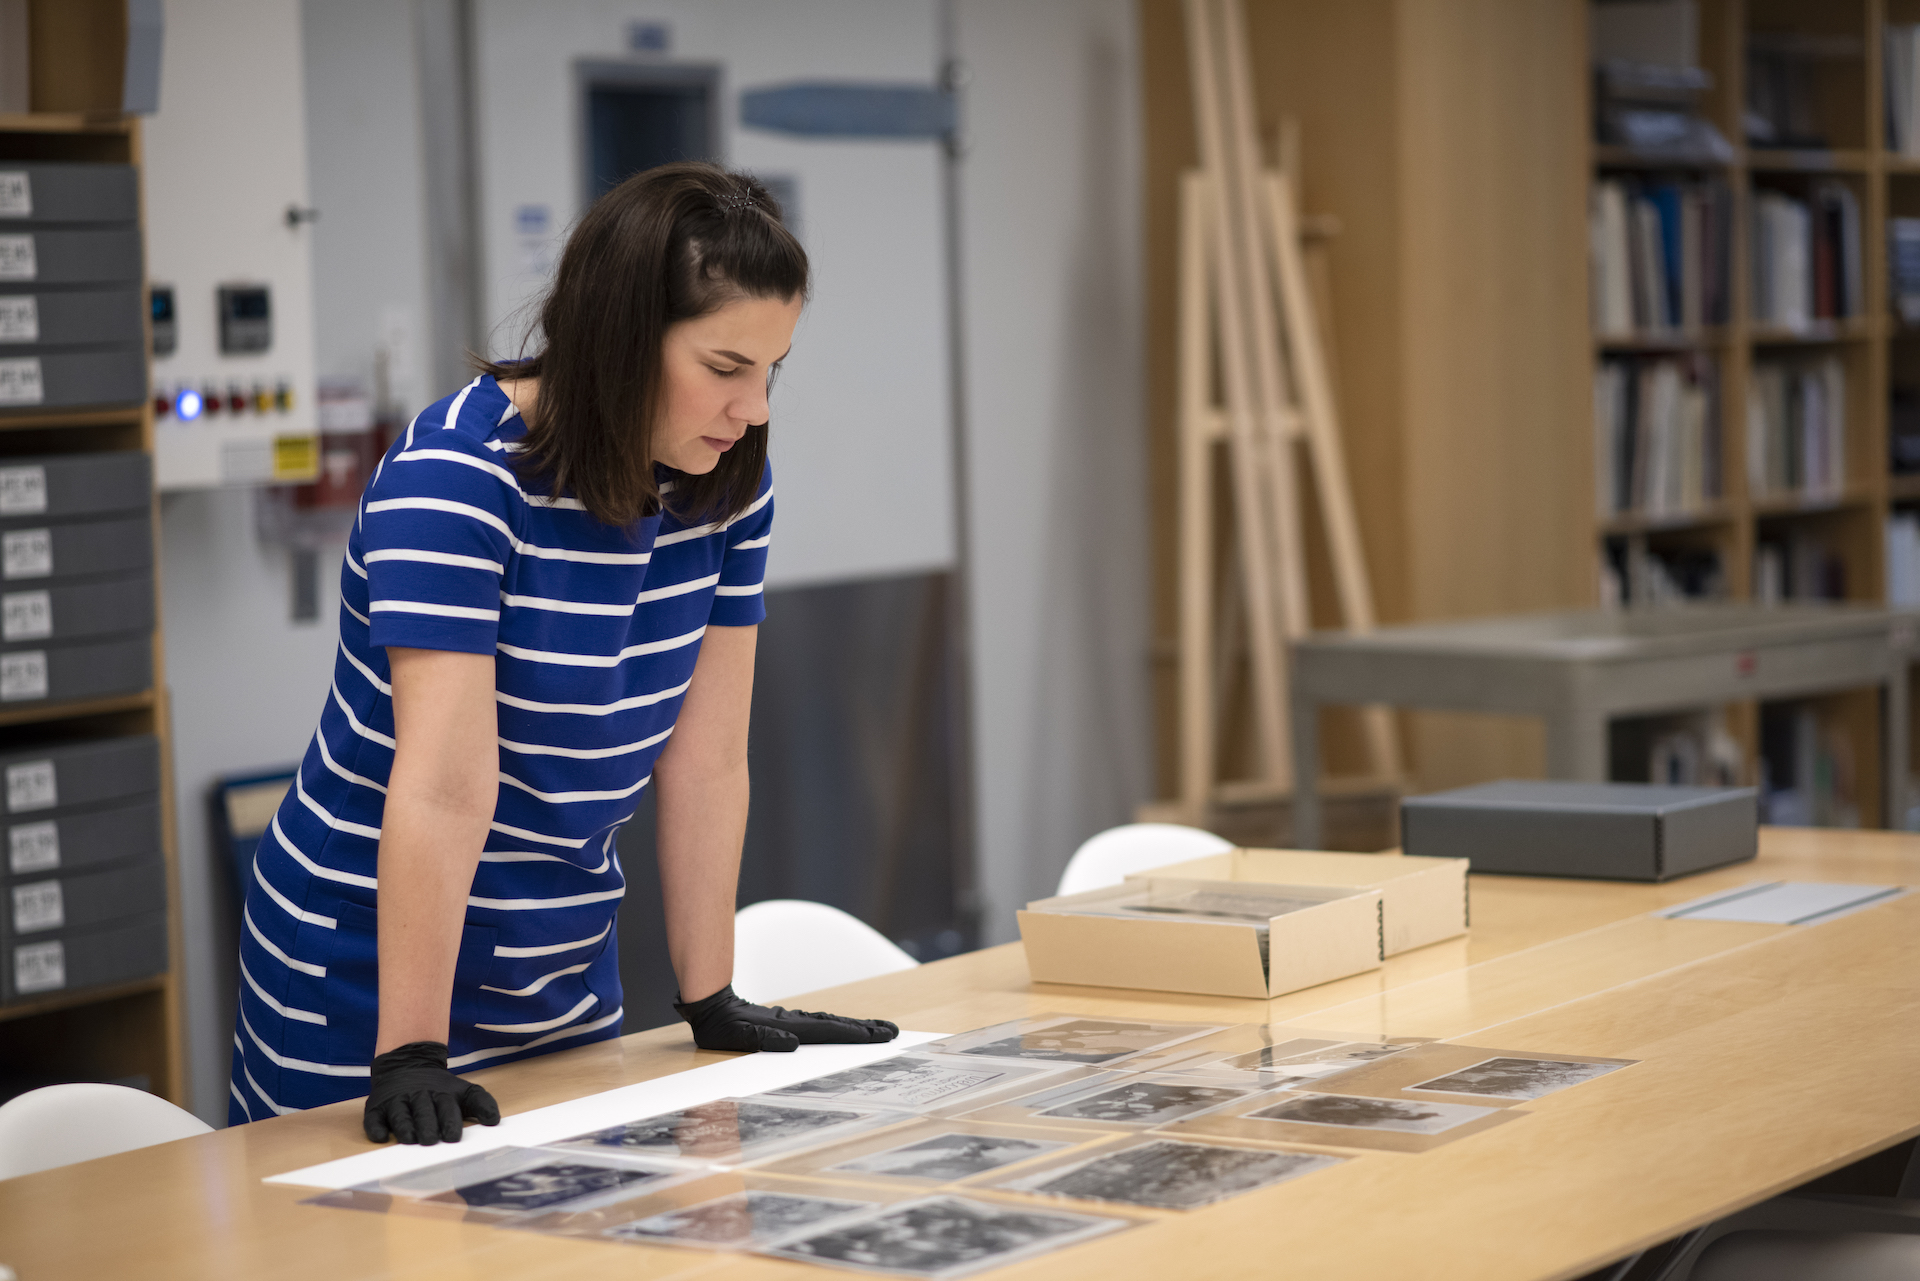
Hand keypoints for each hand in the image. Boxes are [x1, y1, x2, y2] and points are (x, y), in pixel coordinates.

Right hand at [363, 1041, 500, 1143]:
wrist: (407, 1064)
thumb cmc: (438, 1089)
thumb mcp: (463, 1091)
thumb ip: (481, 1103)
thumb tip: (495, 1121)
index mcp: (440, 1094)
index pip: (446, 1107)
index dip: (450, 1121)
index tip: (454, 1137)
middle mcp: (417, 1096)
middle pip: (423, 1112)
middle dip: (427, 1126)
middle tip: (431, 1141)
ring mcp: (396, 1101)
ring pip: (400, 1114)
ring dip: (404, 1127)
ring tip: (410, 1139)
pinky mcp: (377, 1106)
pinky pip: (373, 1118)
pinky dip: (376, 1127)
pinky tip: (380, 1137)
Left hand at [675, 984, 898, 1052]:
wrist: (711, 1006)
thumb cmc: (721, 1027)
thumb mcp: (737, 1037)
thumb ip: (762, 1040)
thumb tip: (791, 1043)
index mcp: (790, 1028)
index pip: (831, 1031)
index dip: (857, 1034)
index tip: (882, 1035)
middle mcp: (796, 1023)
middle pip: (837, 1024)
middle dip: (865, 1029)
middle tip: (892, 1031)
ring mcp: (793, 1022)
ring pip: (830, 1023)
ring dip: (854, 1027)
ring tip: (876, 1030)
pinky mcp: (787, 1023)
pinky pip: (819, 1025)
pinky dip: (837, 1026)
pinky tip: (842, 1029)